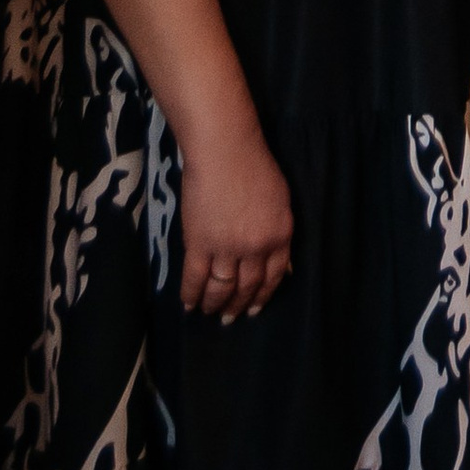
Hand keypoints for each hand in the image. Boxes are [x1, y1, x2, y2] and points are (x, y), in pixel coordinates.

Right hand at [178, 125, 292, 320]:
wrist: (225, 150)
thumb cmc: (255, 165)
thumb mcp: (281, 200)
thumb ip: (279, 231)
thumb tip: (280, 262)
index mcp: (280, 236)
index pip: (273, 277)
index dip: (262, 296)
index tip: (254, 309)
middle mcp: (256, 248)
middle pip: (247, 286)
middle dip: (238, 306)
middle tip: (229, 319)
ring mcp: (227, 248)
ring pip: (221, 287)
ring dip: (215, 304)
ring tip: (209, 314)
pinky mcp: (199, 244)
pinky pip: (195, 277)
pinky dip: (191, 294)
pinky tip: (188, 305)